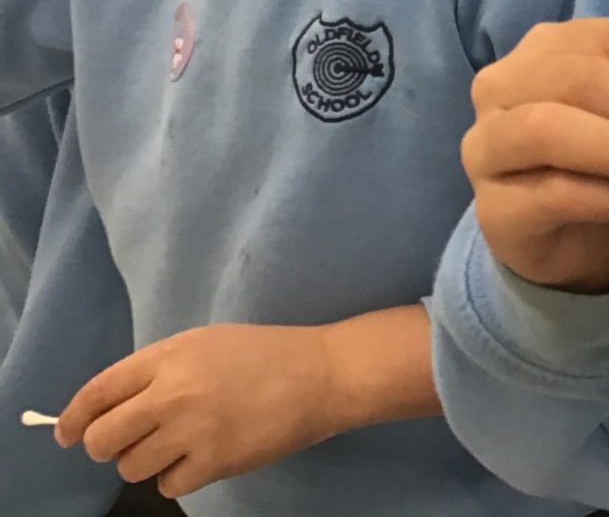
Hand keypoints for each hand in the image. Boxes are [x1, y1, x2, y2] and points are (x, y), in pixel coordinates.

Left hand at [56, 324, 338, 498]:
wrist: (323, 373)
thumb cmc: (265, 352)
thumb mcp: (206, 343)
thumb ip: (159, 369)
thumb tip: (114, 406)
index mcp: (169, 356)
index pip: (98, 392)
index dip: (73, 418)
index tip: (66, 433)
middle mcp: (173, 393)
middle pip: (102, 439)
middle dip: (105, 446)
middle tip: (127, 443)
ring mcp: (194, 429)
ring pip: (131, 467)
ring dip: (145, 461)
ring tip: (175, 447)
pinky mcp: (216, 461)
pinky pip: (168, 485)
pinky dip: (178, 476)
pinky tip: (200, 458)